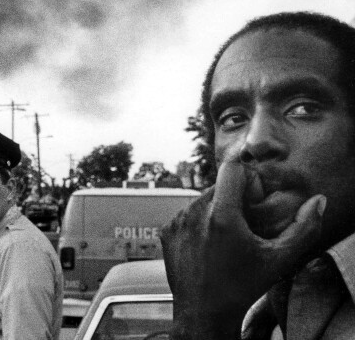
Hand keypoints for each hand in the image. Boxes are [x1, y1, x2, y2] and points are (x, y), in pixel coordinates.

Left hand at [160, 159, 325, 339]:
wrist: (204, 313)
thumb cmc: (241, 287)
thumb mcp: (278, 259)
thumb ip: (303, 229)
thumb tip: (315, 203)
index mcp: (221, 215)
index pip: (232, 169)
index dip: (247, 178)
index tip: (254, 199)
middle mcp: (194, 213)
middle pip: (218, 187)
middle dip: (234, 199)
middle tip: (245, 224)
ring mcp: (177, 221)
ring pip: (201, 201)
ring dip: (215, 212)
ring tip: (227, 238)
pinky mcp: (166, 231)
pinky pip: (186, 215)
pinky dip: (198, 223)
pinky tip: (209, 244)